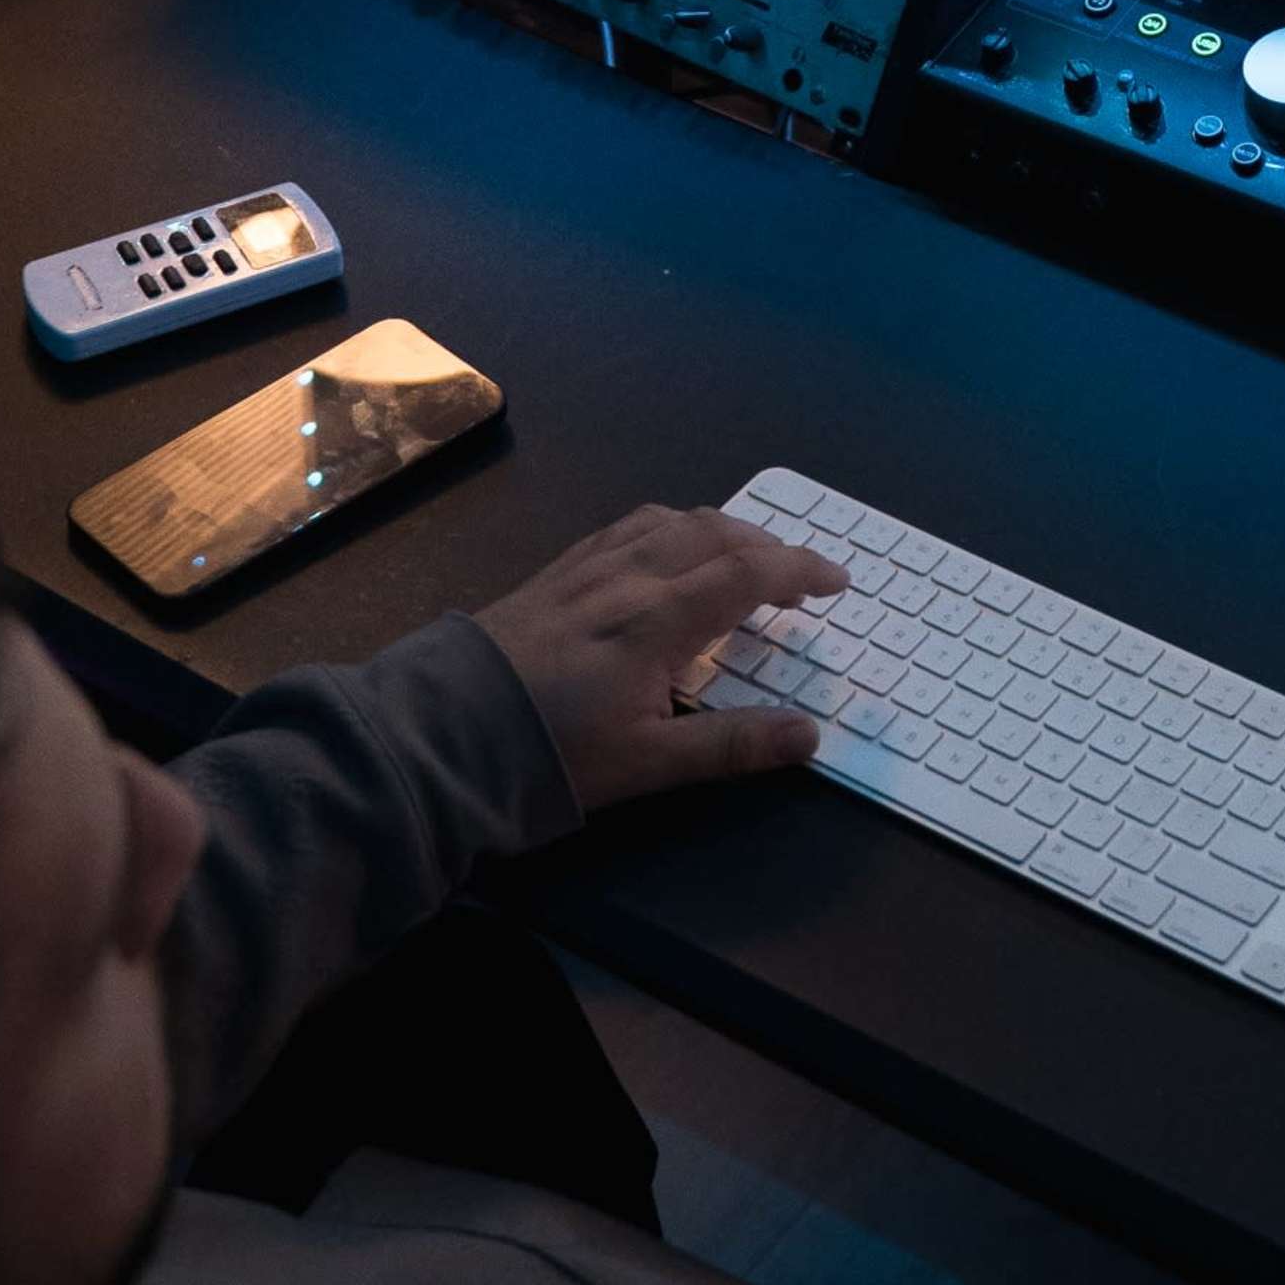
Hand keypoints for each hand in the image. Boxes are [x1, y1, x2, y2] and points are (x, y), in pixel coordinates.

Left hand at [477, 503, 846, 815]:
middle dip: (768, 546)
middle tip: (799, 576)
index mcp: (659, 619)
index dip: (800, 571)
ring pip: (670, 521)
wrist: (446, 732)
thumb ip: (731, 744)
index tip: (838, 581)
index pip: (748, 574)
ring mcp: (588, 568)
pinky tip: (666, 549)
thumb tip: (810, 734)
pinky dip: (670, 527)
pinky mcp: (556, 572)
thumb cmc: (552, 752)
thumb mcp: (648, 762)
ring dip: (721, 530)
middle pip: (714, 534)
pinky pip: (627, 527)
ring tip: (743, 556)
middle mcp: (629, 577)